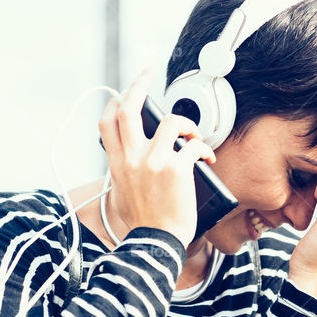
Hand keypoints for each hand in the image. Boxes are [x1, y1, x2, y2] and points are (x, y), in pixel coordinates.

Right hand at [97, 67, 215, 249]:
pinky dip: (204, 148)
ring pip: (170, 121)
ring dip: (186, 124)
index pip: (108, 122)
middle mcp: (132, 158)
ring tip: (192, 137)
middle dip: (138, 83)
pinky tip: (209, 157)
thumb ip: (124, 170)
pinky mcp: (177, 169)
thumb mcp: (121, 194)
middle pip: (130, 108)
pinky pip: (193, 145)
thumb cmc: (143, 224)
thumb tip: (132, 156)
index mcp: (117, 164)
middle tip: (148, 72)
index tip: (126, 92)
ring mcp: (154, 162)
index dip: (116, 101)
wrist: (155, 245)